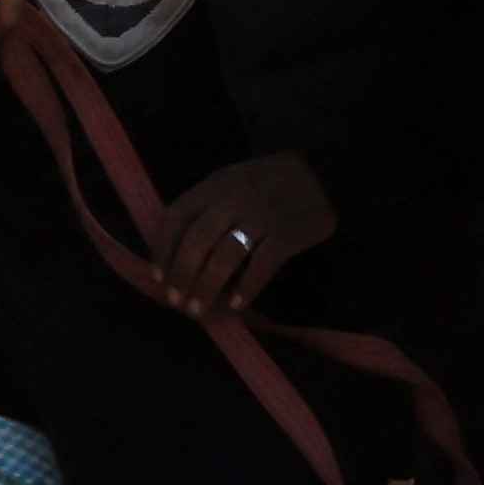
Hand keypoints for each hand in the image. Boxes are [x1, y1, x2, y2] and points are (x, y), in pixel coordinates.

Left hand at [148, 150, 335, 319]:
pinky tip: (236, 304)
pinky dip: (247, 286)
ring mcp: (261, 217)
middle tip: (175, 300)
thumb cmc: (270, 182)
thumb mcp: (232, 181)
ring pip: (225, 255)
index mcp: (215, 184)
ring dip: (207, 285)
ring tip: (197, 309)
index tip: (159, 275)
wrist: (324, 176)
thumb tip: (176, 248)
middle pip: (197, 240)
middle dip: (181, 273)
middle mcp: (234, 199)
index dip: (163, 248)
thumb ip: (207, 206)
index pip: (177, 216)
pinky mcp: (288, 235)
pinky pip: (262, 264)